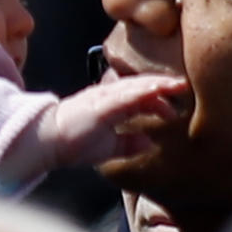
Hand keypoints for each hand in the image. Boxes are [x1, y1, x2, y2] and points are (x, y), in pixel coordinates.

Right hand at [40, 74, 188, 168]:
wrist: (47, 143)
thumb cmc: (74, 144)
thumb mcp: (108, 147)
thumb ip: (128, 144)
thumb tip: (149, 143)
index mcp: (110, 103)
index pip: (138, 95)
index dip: (157, 97)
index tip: (175, 106)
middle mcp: (107, 95)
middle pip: (139, 85)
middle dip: (162, 84)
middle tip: (184, 84)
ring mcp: (102, 98)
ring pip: (133, 86)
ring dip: (155, 85)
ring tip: (175, 85)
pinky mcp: (98, 106)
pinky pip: (122, 96)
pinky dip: (140, 93)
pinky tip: (154, 91)